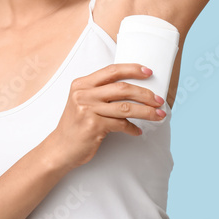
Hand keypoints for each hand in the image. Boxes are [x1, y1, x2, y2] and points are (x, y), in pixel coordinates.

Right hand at [46, 63, 165, 171]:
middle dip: (145, 94)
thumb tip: (134, 89)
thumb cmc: (76, 125)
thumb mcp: (83, 102)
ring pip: (126, 108)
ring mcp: (87, 110)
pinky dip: (132, 128)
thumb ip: (102, 92)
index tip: (149, 72)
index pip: (112, 71)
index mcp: (82, 84)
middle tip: (159, 100)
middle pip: (123, 88)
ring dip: (146, 112)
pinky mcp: (92, 126)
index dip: (132, 69)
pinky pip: (120, 125)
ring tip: (158, 115)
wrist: (60, 149)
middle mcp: (83, 94)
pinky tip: (138, 131)